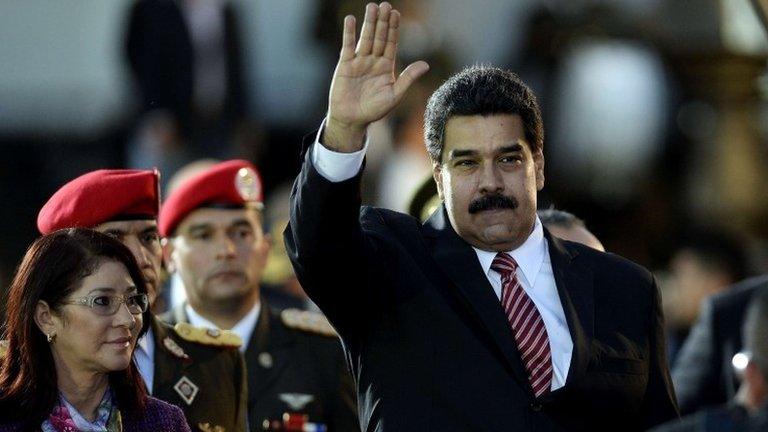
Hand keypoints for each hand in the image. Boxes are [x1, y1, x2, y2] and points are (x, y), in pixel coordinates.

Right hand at [324, 2, 428, 151]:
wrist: (352, 120)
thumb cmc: (374, 111)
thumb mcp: (394, 95)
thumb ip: (408, 79)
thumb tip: (426, 64)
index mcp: (387, 67)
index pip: (391, 43)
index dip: (394, 28)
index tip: (396, 14)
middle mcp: (373, 61)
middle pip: (379, 37)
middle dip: (383, 21)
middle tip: (385, 4)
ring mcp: (359, 61)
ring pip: (365, 38)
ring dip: (369, 23)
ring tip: (372, 6)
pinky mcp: (345, 65)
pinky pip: (347, 46)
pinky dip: (349, 33)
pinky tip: (350, 20)